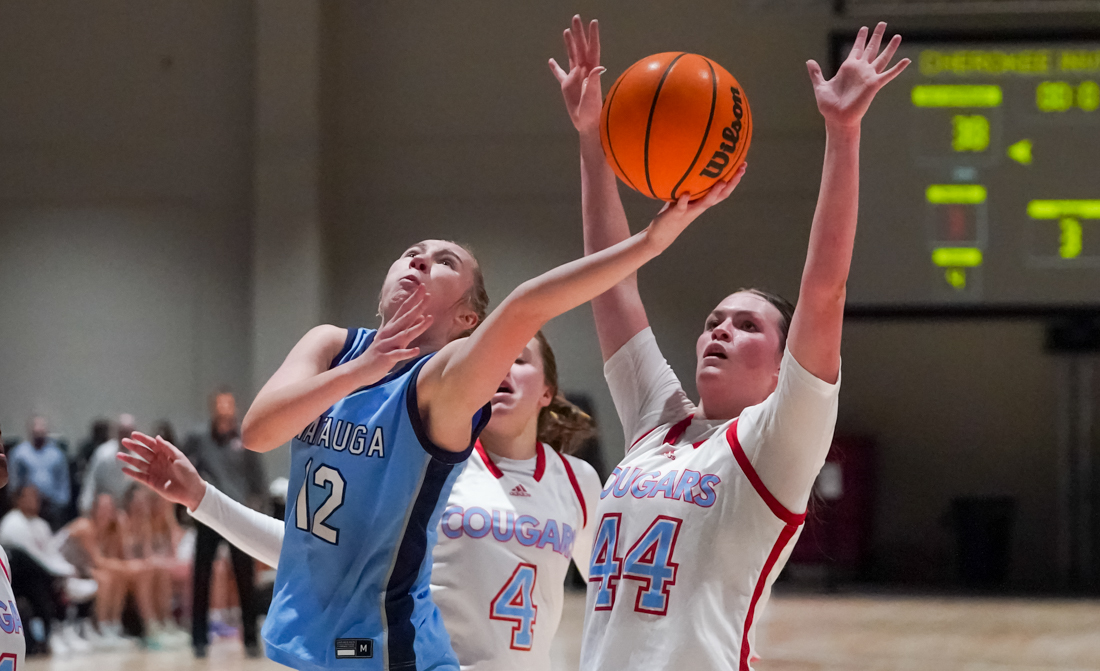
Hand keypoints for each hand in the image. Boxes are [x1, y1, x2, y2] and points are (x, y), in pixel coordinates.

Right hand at [118, 432, 206, 510]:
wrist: (191, 490)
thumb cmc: (188, 472)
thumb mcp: (179, 457)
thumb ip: (167, 448)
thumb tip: (157, 437)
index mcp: (166, 454)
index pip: (152, 444)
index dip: (143, 439)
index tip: (133, 434)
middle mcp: (158, 461)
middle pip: (143, 452)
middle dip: (133, 447)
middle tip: (123, 441)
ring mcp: (154, 471)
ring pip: (139, 464)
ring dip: (129, 459)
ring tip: (118, 455)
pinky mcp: (152, 482)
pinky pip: (139, 476)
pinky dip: (132, 473)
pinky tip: (124, 469)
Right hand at [356, 283, 433, 378]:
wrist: (360, 369)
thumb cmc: (380, 354)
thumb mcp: (394, 339)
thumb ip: (407, 328)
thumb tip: (422, 317)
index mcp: (391, 328)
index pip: (404, 310)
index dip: (414, 299)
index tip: (423, 287)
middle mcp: (389, 333)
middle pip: (405, 318)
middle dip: (418, 306)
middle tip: (429, 295)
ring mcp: (387, 345)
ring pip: (404, 334)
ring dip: (417, 327)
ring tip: (429, 319)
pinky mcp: (386, 358)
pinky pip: (398, 355)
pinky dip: (407, 352)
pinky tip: (416, 350)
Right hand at [549, 15, 604, 134]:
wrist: (587, 123)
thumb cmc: (593, 111)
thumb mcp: (593, 95)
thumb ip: (594, 80)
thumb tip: (599, 66)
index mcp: (591, 71)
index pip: (592, 49)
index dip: (592, 36)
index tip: (593, 22)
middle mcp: (584, 71)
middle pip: (580, 48)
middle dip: (579, 33)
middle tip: (576, 17)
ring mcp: (575, 77)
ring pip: (571, 56)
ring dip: (569, 43)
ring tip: (566, 31)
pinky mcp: (567, 86)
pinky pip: (560, 73)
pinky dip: (555, 67)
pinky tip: (551, 60)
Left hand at [647, 163, 745, 248]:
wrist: (661, 234)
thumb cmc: (672, 212)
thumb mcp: (682, 195)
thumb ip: (688, 183)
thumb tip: (690, 161)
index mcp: (703, 201)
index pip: (723, 190)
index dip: (734, 179)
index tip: (743, 165)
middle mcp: (700, 207)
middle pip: (721, 195)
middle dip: (732, 182)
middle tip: (741, 169)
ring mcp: (689, 211)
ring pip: (705, 202)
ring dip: (714, 192)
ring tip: (722, 181)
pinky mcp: (676, 214)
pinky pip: (681, 207)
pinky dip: (684, 201)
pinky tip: (686, 194)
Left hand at [806, 22, 908, 128]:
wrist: (837, 119)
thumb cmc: (829, 106)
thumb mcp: (820, 86)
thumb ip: (816, 73)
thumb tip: (809, 61)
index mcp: (848, 68)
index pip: (856, 49)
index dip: (860, 38)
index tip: (864, 28)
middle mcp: (860, 70)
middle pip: (870, 48)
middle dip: (876, 36)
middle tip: (882, 23)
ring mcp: (868, 76)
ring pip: (882, 58)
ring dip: (890, 48)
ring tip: (898, 36)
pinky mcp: (873, 85)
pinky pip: (888, 75)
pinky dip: (897, 68)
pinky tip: (907, 60)